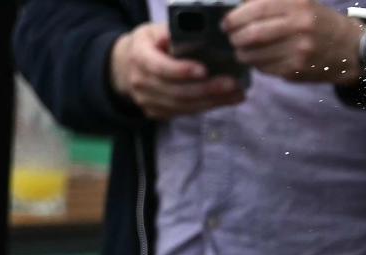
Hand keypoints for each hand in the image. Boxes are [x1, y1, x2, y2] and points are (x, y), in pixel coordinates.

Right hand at [109, 22, 244, 119]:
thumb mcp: (156, 31)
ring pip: (184, 105)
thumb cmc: (151, 44)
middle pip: (177, 91)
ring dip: (213, 101)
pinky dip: (208, 106)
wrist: (129, 66)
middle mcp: (140, 82)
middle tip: (232, 84)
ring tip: (236, 93)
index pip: (160, 67)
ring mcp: (147, 100)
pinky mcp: (157, 112)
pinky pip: (185, 112)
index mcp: (139, 57)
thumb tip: (200, 34)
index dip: (182, 70)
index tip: (204, 70)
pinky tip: (226, 99)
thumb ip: (175, 33)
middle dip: (207, 89)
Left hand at [222, 0, 363, 83]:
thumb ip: (270, 1)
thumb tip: (239, 6)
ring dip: (243, 53)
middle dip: (235, 37)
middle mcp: (299, 27)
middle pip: (253, 34)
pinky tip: (259, 59)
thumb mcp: (300, 2)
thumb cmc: (318, 22)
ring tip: (242, 50)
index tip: (226, 23)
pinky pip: (266, 68)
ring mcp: (299, 51)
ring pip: (256, 54)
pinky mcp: (297, 70)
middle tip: (232, 38)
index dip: (234, 18)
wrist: (349, 48)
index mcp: (297, 5)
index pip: (255, 10)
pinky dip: (256, 64)